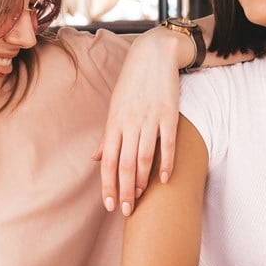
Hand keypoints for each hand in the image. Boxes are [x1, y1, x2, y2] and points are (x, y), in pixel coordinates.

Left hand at [94, 28, 186, 215]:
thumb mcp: (115, 107)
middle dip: (124, 190)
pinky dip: (166, 163)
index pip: (108, 161)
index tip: (109, 204)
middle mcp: (129, 122)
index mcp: (114, 122)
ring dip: (141, 181)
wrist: (154, 55)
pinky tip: (165, 179)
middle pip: (124, 164)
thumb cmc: (132, 83)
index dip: (107, 184)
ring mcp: (149, 119)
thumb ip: (107, 135)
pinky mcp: (169, 114)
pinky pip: (167, 144)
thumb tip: (96, 158)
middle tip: (125, 210)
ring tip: (140, 197)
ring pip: (143, 157)